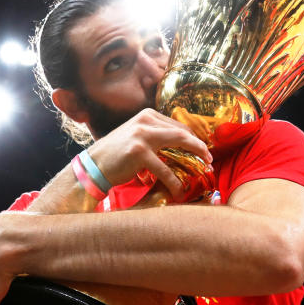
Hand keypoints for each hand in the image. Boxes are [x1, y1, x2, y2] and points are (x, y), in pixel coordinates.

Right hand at [87, 108, 212, 200]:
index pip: (178, 125)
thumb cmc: (116, 155)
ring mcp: (142, 135)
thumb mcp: (136, 136)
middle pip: (183, 132)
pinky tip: (180, 189)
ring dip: (195, 159)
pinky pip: (164, 168)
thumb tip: (182, 144)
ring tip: (204, 172)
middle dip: (200, 147)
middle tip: (210, 161)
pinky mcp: (139, 152)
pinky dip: (175, 180)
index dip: (194, 139)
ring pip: (179, 144)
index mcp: (147, 115)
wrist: (92, 166)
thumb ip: (156, 136)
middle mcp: (146, 120)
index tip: (203, 151)